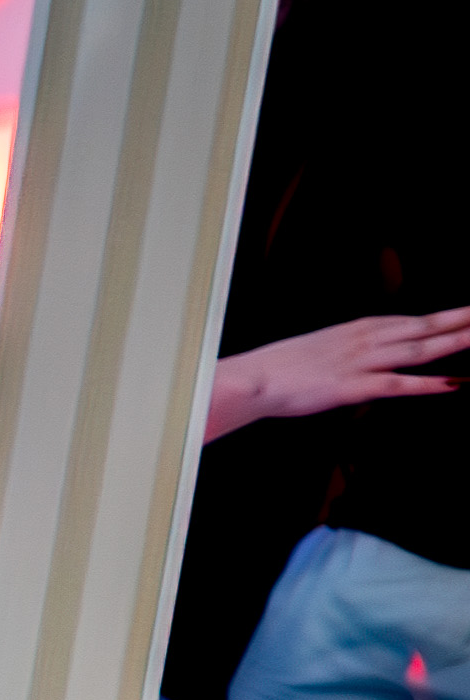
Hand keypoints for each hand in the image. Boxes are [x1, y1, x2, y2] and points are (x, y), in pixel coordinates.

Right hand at [207, 309, 469, 439]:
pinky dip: (429, 383)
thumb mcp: (320, 351)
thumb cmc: (279, 368)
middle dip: (461, 320)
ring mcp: (361, 362)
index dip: (447, 316)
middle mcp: (365, 340)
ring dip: (454, 342)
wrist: (251, 379)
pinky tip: (453, 383)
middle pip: (425, 327)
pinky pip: (398, 384)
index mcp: (358, 330)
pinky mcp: (352, 387)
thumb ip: (350, 351)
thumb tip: (368, 355)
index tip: (469, 313)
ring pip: (419, 349)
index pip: (412, 320)